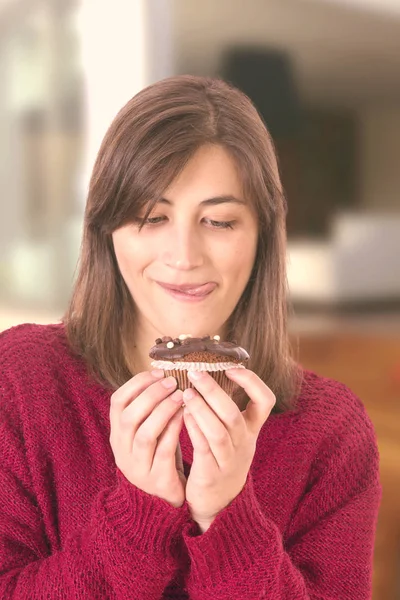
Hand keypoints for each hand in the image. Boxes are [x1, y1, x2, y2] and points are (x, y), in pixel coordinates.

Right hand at [109, 370, 186, 507]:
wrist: (163, 497)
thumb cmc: (159, 453)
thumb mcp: (147, 430)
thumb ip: (149, 407)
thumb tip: (162, 372)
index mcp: (118, 433)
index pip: (117, 401)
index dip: (136, 383)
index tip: (158, 371)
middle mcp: (122, 449)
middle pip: (129, 416)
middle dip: (151, 394)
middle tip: (172, 381)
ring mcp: (137, 466)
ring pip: (145, 434)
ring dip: (163, 411)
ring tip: (181, 396)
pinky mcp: (156, 479)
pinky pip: (164, 451)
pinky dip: (174, 431)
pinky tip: (186, 416)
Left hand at [182, 368, 275, 531]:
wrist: (218, 503)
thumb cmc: (221, 457)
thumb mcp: (232, 433)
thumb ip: (224, 407)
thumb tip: (208, 371)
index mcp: (251, 429)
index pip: (266, 401)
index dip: (252, 382)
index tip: (232, 368)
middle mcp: (244, 443)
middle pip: (234, 413)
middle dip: (214, 390)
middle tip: (195, 373)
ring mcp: (229, 460)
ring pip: (218, 431)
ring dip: (201, 409)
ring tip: (186, 393)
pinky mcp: (211, 474)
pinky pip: (204, 448)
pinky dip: (194, 429)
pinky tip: (183, 415)